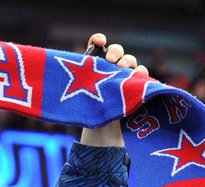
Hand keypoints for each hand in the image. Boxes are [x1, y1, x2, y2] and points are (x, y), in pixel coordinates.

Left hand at [80, 33, 148, 147]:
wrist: (101, 129)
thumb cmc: (88, 110)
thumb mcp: (78, 94)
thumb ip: (78, 82)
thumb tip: (62, 80)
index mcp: (95, 64)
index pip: (97, 45)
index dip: (98, 39)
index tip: (100, 41)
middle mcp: (110, 67)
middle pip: (116, 51)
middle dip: (115, 51)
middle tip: (111, 59)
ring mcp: (124, 75)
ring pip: (130, 61)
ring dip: (128, 60)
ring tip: (123, 68)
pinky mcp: (136, 85)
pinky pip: (141, 73)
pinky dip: (140, 72)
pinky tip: (138, 75)